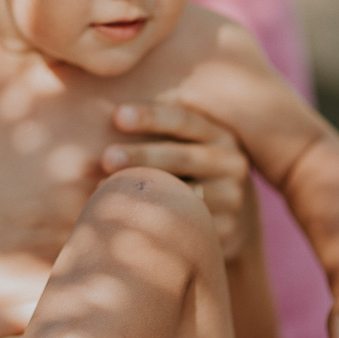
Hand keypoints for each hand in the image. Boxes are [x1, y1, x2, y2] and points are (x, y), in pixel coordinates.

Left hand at [102, 102, 255, 258]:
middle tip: (107, 158)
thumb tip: (116, 109)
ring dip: (144, 191)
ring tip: (104, 188)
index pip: (184, 120)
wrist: (234, 215)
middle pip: (183, 157)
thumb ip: (164, 123)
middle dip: (143, 156)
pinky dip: (155, 221)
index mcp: (220, 134)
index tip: (117, 115)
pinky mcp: (227, 229)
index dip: (152, 117)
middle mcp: (231, 163)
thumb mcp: (191, 141)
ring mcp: (232, 198)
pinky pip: (187, 225)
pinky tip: (127, 218)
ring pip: (184, 195)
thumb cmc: (194, 168)